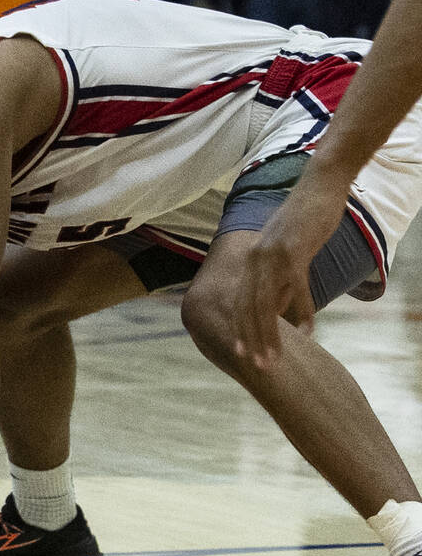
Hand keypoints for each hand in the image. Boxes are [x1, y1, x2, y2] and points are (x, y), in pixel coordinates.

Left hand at [232, 175, 348, 368]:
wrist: (318, 188)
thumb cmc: (303, 222)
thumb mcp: (286, 254)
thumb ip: (279, 282)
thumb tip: (279, 311)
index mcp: (250, 262)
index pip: (238, 303)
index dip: (238, 330)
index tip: (240, 355)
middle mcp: (255, 261)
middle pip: (248, 309)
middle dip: (251, 340)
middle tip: (257, 367)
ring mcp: (272, 257)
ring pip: (266, 304)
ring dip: (270, 334)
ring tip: (275, 359)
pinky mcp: (294, 252)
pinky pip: (296, 288)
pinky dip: (301, 311)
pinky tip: (308, 331)